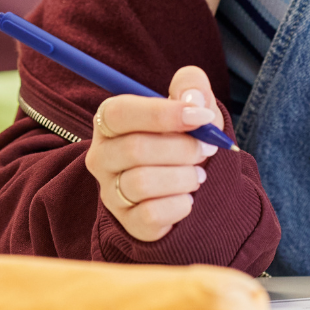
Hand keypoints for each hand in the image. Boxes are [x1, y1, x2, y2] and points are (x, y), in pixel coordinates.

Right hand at [86, 65, 226, 242]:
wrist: (192, 184)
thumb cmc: (185, 137)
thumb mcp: (193, 105)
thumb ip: (192, 88)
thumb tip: (193, 99)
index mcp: (110, 121)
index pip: (120, 112)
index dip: (162, 113)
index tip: (201, 116)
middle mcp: (101, 156)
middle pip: (134, 149)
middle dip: (182, 148)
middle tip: (207, 149)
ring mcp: (110, 192)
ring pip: (141, 183)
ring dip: (182, 177)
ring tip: (198, 175)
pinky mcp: (126, 222)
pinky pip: (150, 215)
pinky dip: (179, 206)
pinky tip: (187, 198)